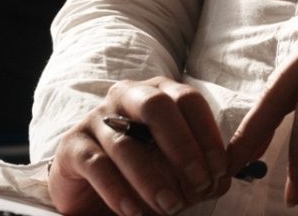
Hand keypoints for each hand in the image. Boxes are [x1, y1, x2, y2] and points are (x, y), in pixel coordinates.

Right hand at [51, 80, 230, 215]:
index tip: (219, 170)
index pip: (189, 100)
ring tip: (170, 206)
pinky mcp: (71, 146)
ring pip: (125, 143)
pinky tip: (135, 211)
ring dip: (152, 178)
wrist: (91, 189)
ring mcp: (96, 118)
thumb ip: (204, 167)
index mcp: (159, 92)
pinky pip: (96, 165)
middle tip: (198, 184)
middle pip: (157, 106)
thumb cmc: (143, 171)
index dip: (207, 134)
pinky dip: (119, 191)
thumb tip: (225, 176)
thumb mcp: (178, 168)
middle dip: (182, 147)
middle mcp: (127, 96)